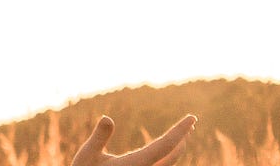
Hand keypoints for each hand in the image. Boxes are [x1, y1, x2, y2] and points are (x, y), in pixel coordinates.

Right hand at [71, 115, 195, 165]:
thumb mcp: (87, 155)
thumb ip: (99, 137)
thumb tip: (107, 118)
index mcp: (137, 164)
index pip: (166, 144)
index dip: (180, 130)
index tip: (192, 118)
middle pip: (173, 154)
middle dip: (182, 138)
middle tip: (191, 124)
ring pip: (169, 162)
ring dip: (176, 147)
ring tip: (182, 136)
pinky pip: (161, 165)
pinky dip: (167, 155)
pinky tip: (163, 150)